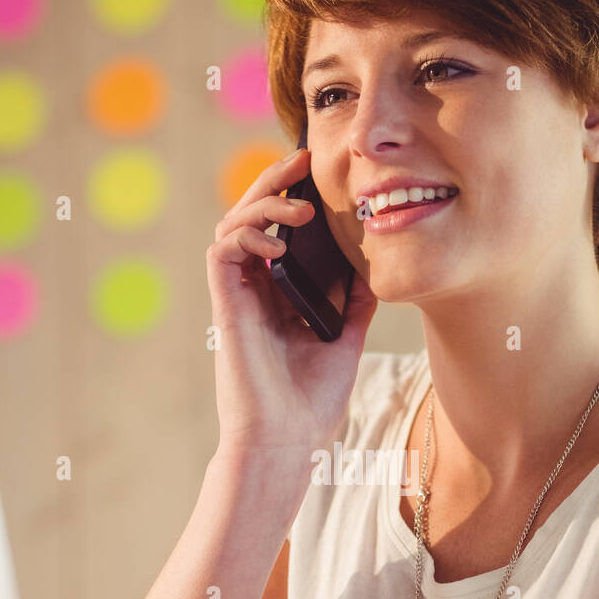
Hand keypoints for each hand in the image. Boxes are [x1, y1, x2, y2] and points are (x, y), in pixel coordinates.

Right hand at [206, 146, 377, 456]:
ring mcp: (239, 295)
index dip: (296, 196)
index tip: (325, 175)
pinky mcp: (225, 304)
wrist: (288, 440)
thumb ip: (354, 299)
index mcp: (280, 294)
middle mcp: (256, 289)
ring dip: (264, 201)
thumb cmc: (313, 400)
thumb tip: (375, 262)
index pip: (282, 229)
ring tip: (301, 204)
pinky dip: (248, 232)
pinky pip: (223, 248)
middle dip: (275, 181)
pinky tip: (279, 239)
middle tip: (304, 159)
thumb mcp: (346, 337)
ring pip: (233, 222)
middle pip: (254, 215)